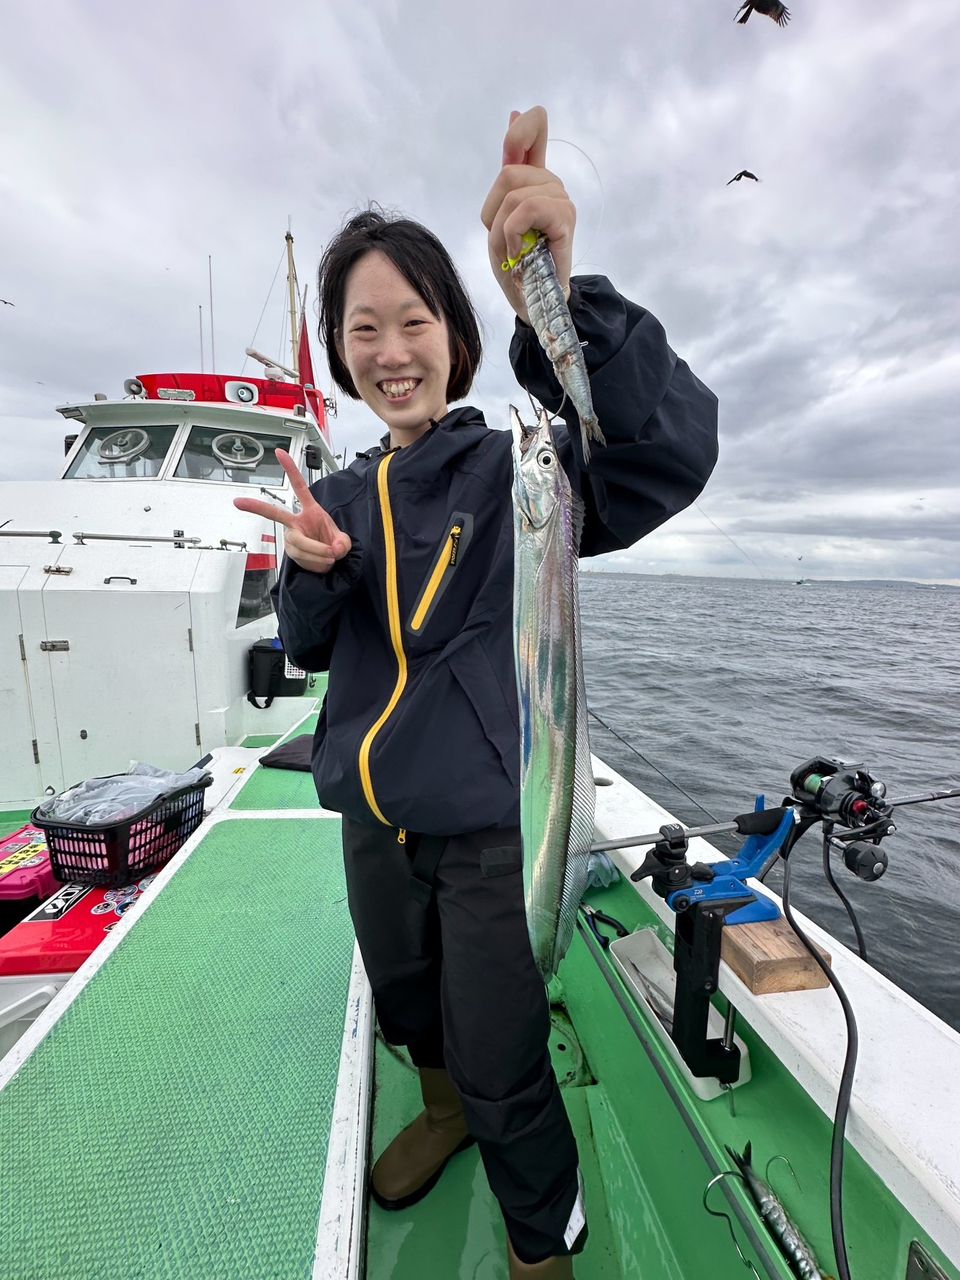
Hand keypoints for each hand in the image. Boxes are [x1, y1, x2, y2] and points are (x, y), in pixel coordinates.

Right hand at [233, 450, 351, 573]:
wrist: (330, 561)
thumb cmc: (333, 543)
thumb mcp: (343, 540)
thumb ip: (342, 543)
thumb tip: (333, 548)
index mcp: (310, 510)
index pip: (299, 487)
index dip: (290, 469)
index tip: (279, 453)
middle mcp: (296, 522)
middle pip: (275, 514)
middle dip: (255, 507)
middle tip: (237, 502)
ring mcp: (291, 537)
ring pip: (299, 544)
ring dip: (318, 553)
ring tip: (330, 557)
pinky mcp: (291, 552)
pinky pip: (302, 557)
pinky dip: (316, 562)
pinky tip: (322, 562)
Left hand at [480, 105, 576, 323]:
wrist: (532, 301)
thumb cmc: (516, 264)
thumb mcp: (498, 217)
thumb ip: (508, 172)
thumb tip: (516, 112)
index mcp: (535, 181)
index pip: (534, 133)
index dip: (522, 126)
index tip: (517, 119)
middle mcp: (552, 185)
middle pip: (508, 173)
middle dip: (493, 211)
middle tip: (505, 241)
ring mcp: (561, 200)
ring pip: (513, 193)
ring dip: (502, 229)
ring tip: (513, 251)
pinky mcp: (564, 218)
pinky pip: (525, 208)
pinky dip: (512, 233)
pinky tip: (519, 252)